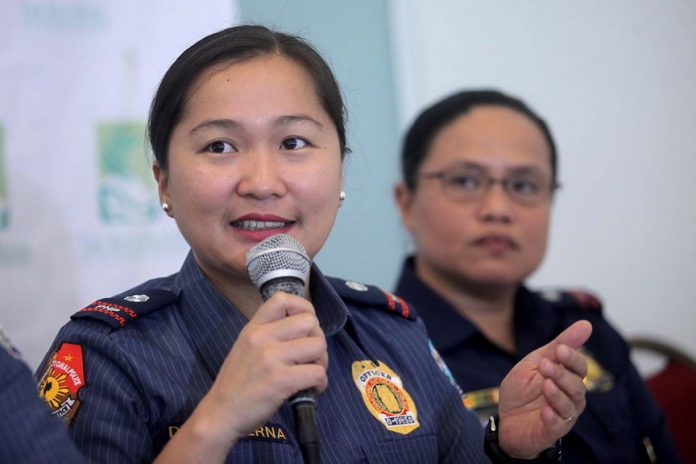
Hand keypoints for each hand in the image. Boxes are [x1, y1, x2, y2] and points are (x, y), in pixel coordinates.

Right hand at [155, 292, 327, 462]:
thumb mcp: (245, 347)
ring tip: (310, 374)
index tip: (306, 326)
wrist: (220, 414)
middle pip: (310, 322)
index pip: (282, 299)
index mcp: (254, 328)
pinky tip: (310, 390)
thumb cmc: (236, 384)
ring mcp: (271, 358)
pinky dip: (320, 383)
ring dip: (321, 362)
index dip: (303, 308)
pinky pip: (317, 373)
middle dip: (317, 340)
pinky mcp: (280, 380)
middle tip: (311, 358)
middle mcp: (262, 337)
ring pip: (318, 346)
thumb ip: (268, 334)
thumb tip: (302, 329)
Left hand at [497, 320, 591, 458]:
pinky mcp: (552, 431)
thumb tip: (586, 324)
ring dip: (558, 393)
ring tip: (545, 384)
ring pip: (570, 404)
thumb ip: (559, 345)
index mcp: (567, 378)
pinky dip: (553, 417)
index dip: (572, 358)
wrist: (505, 420)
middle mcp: (571, 397)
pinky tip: (544, 410)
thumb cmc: (522, 390)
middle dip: (562, 374)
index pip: (580, 367)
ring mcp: (563, 415)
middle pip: (577, 385)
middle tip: (545, 365)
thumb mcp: (535, 363)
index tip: (559, 349)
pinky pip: (558, 425)